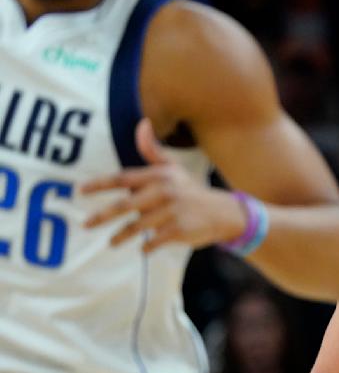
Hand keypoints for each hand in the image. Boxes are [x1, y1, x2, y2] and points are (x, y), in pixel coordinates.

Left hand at [82, 118, 244, 252]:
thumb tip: (142, 123)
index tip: (80, 190)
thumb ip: (152, 151)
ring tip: (111, 243)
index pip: (123, 179)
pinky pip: (154, 240)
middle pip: (125, 205)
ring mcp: (172, 212)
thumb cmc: (191, 191)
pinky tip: (143, 249)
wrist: (223, 213)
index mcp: (159, 176)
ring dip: (121, 237)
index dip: (99, 184)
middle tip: (85, 224)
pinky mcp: (179, 230)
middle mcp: (164, 192)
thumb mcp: (174, 169)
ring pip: (137, 226)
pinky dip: (147, 246)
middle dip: (102, 215)